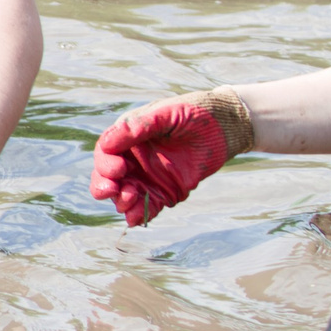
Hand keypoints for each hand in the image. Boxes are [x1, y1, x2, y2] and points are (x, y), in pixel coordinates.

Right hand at [89, 88, 253, 224]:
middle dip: (104, 186)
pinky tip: (136, 218)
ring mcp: (149, 177)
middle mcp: (134, 159)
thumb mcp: (166, 114)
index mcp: (128, 137)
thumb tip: (107, 144)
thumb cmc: (194, 112)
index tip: (118, 168)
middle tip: (112, 190)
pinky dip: (139, 214)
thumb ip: (138, 127)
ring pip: (124, 194)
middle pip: (107, 177)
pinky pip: (147, 206)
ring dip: (122, 201)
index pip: (106, 153)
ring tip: (131, 199)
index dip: (105, 163)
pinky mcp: (166, 191)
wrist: (227, 126)